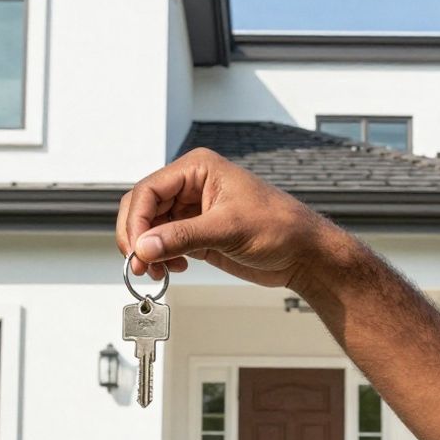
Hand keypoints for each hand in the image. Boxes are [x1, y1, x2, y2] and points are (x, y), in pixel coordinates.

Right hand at [115, 147, 343, 289]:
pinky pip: (164, 242)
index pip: (149, 190)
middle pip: (143, 208)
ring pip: (150, 227)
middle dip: (138, 237)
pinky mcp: (197, 232)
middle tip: (140, 264)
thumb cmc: (280, 227)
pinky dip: (161, 257)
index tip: (136, 249)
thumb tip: (144, 246)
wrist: (303, 253)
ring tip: (157, 271)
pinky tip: (173, 268)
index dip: (137, 221)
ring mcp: (192, 210)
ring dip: (148, 250)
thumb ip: (182, 237)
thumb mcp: (228, 229)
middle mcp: (191, 186)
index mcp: (198, 169)